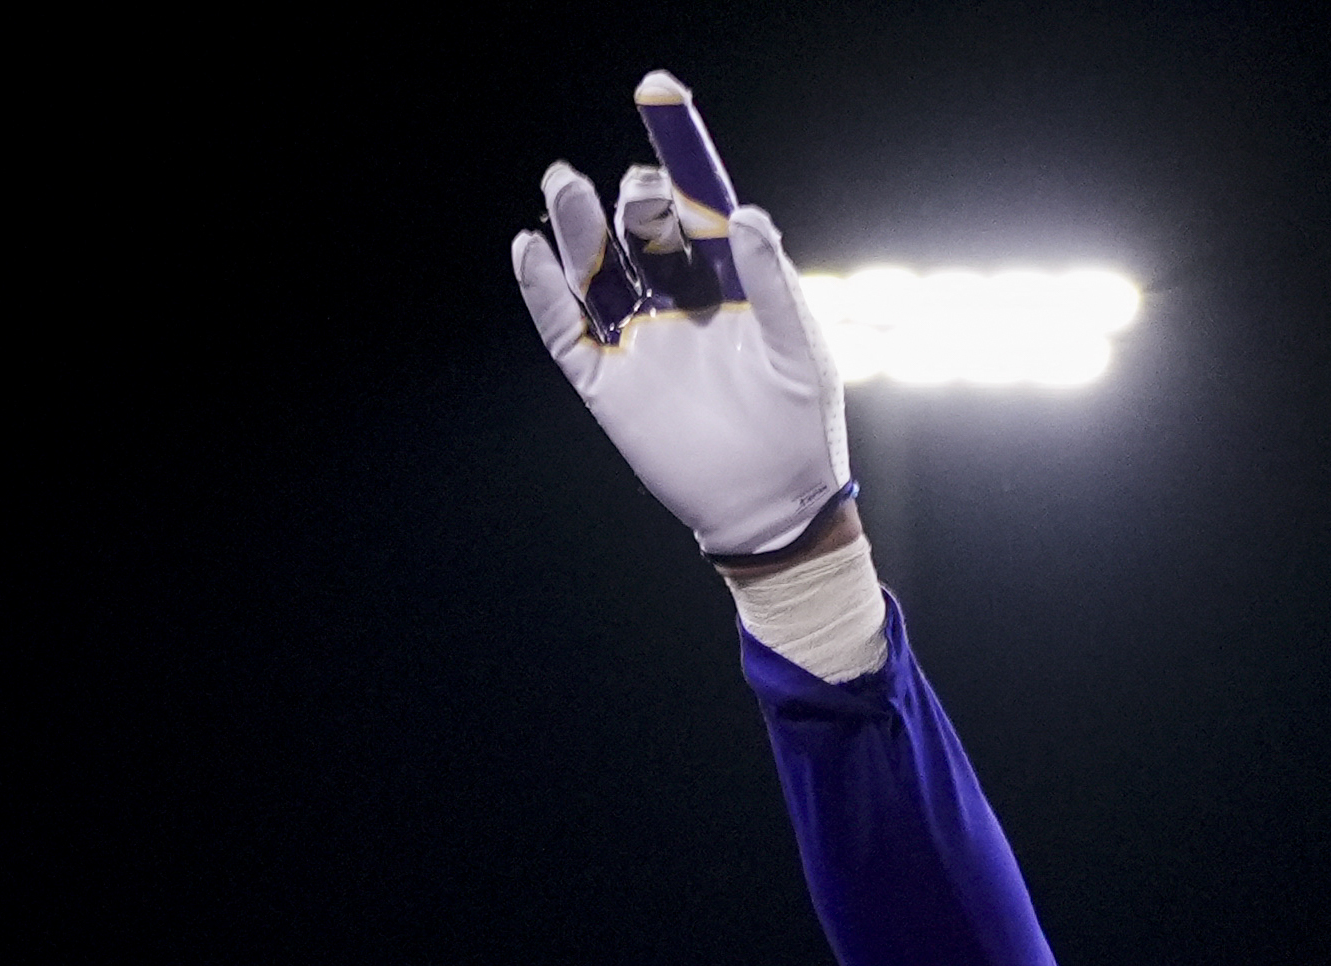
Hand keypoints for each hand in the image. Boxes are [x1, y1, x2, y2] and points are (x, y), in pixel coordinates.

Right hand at [510, 73, 851, 559]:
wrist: (775, 509)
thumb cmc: (802, 429)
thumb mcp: (800, 352)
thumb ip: (775, 284)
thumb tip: (747, 215)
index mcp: (729, 282)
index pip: (696, 200)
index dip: (678, 148)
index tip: (658, 91)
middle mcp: (678, 300)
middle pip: (641, 227)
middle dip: (636, 196)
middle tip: (640, 189)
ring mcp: (638, 338)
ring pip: (593, 268)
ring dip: (575, 226)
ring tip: (562, 184)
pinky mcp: (606, 380)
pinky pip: (562, 328)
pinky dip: (542, 291)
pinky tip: (529, 250)